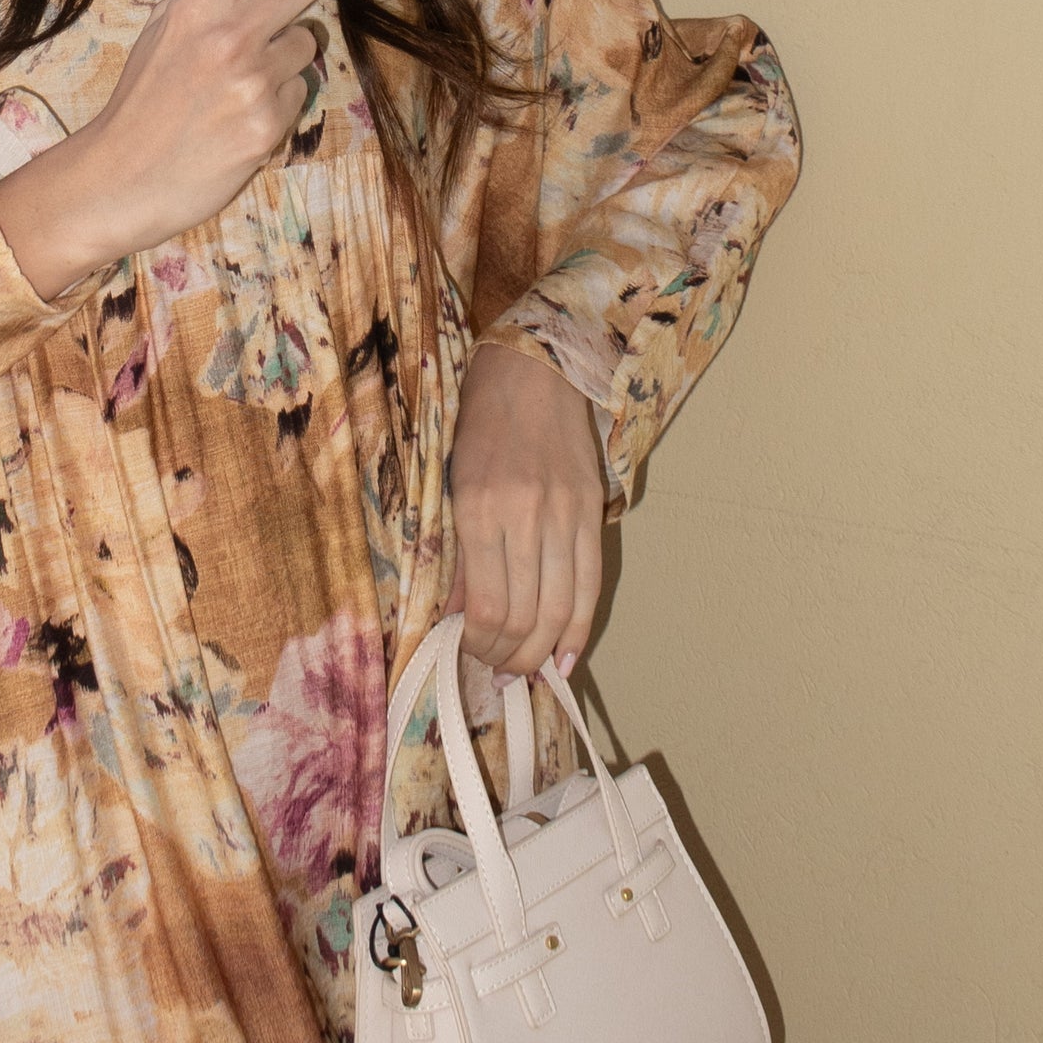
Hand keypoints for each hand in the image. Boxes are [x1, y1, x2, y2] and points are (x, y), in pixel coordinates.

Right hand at [0, 0, 335, 295]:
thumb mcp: (172, 26)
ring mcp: (253, 80)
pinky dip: (280, 103)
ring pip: (311, 42)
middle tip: (271, 17)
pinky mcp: (270, 124)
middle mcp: (229, 32)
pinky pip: (304, 92)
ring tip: (238, 87)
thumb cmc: (148, 96)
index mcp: (198, 0)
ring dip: (287, 59)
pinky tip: (240, 120)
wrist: (122, 177)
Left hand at [444, 343, 609, 682]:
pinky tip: (562, 656)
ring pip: (559, 611)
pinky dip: (577, 630)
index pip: (486, 607)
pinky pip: (590, 586)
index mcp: (479, 510)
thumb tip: (452, 616)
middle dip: (506, 659)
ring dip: (538, 654)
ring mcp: (565, 516)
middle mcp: (525, 518)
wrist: (533, 370)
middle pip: (523, 618)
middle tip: (493, 673)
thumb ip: (453, 551)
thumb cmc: (479, 422)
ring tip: (522, 671)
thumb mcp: (450, 483)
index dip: (476, 647)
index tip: (465, 657)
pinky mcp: (593, 512)